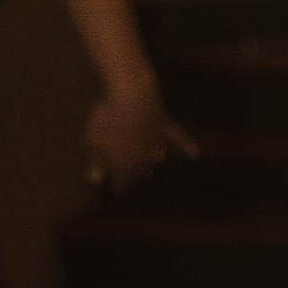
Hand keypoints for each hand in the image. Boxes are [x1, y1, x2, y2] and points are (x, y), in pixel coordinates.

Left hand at [83, 78, 190, 194]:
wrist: (133, 98)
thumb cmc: (108, 119)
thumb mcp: (94, 140)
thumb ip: (96, 160)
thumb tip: (95, 178)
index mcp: (124, 163)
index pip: (122, 181)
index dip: (118, 186)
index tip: (116, 189)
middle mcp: (143, 158)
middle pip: (140, 171)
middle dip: (134, 174)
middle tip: (131, 175)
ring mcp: (156, 142)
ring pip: (157, 157)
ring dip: (152, 161)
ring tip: (152, 162)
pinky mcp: (166, 126)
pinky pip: (178, 139)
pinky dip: (186, 146)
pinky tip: (194, 153)